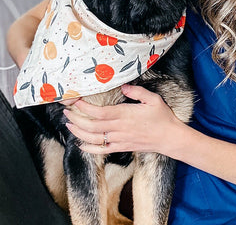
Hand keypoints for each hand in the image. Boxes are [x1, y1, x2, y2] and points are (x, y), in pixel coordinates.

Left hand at [63, 84, 181, 154]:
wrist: (169, 138)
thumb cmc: (162, 117)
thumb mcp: (153, 99)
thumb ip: (137, 91)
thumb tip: (123, 85)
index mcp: (126, 114)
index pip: (100, 112)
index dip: (85, 108)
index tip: (76, 101)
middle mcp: (119, 128)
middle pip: (92, 126)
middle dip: (76, 119)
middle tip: (66, 112)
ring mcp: (119, 140)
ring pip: (93, 139)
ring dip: (78, 133)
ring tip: (69, 125)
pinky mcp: (121, 147)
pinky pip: (101, 150)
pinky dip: (88, 149)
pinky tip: (80, 144)